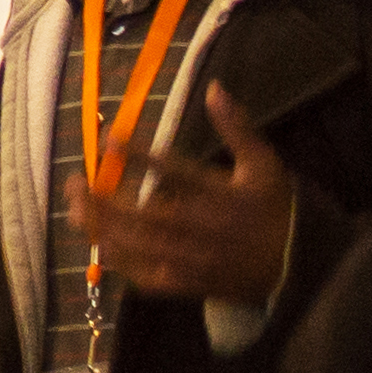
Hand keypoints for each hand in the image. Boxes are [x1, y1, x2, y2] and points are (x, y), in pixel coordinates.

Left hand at [73, 82, 293, 303]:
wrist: (297, 267)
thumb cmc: (275, 209)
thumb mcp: (263, 163)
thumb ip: (237, 126)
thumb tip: (214, 87)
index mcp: (220, 196)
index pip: (174, 172)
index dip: (139, 155)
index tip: (109, 140)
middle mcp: (201, 229)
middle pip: (142, 217)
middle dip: (102, 200)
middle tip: (74, 181)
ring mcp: (193, 261)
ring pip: (138, 249)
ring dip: (102, 230)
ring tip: (76, 211)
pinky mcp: (189, 285)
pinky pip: (148, 279)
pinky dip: (121, 264)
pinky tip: (101, 247)